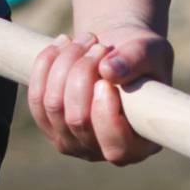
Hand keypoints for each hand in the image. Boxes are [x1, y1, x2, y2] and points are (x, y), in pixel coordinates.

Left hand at [26, 23, 172, 163]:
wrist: (117, 54)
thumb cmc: (142, 58)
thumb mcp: (152, 52)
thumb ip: (136, 60)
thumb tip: (108, 70)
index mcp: (139, 144)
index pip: (115, 148)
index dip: (105, 114)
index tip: (106, 79)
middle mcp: (103, 151)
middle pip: (78, 120)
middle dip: (83, 74)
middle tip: (99, 45)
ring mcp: (72, 142)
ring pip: (54, 106)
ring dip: (65, 64)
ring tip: (85, 39)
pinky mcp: (50, 126)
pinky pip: (37, 98)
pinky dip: (46, 65)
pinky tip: (64, 43)